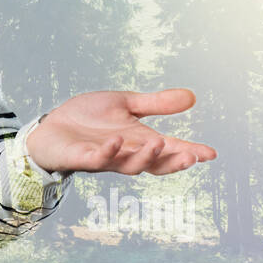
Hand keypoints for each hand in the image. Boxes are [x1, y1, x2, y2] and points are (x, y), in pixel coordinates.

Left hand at [25, 87, 216, 175]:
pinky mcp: (82, 158)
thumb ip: (156, 104)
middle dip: (172, 162)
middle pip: (154, 165)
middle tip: (191, 156)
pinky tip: (116, 140)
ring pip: (129, 166)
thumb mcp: (125, 104)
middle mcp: (125, 154)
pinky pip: (97, 159)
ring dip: (144, 156)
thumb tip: (192, 97)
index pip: (169, 150)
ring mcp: (104, 158)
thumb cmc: (88, 119)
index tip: (211, 153)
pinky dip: (108, 151)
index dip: (190, 153)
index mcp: (138, 141)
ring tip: (158, 143)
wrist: (51, 126)